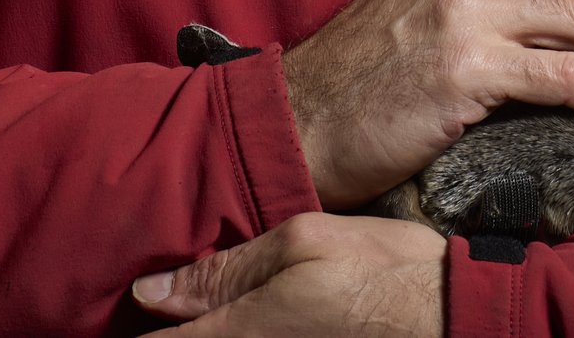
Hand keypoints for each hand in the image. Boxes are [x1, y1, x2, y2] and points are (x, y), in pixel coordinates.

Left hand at [131, 215, 444, 335]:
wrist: (451, 316)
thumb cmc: (380, 272)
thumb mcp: (301, 244)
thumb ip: (223, 271)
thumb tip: (149, 293)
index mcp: (239, 333)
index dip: (136, 329)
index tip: (121, 311)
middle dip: (169, 329)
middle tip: (158, 305)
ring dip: (200, 330)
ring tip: (193, 311)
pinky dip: (230, 332)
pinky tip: (246, 314)